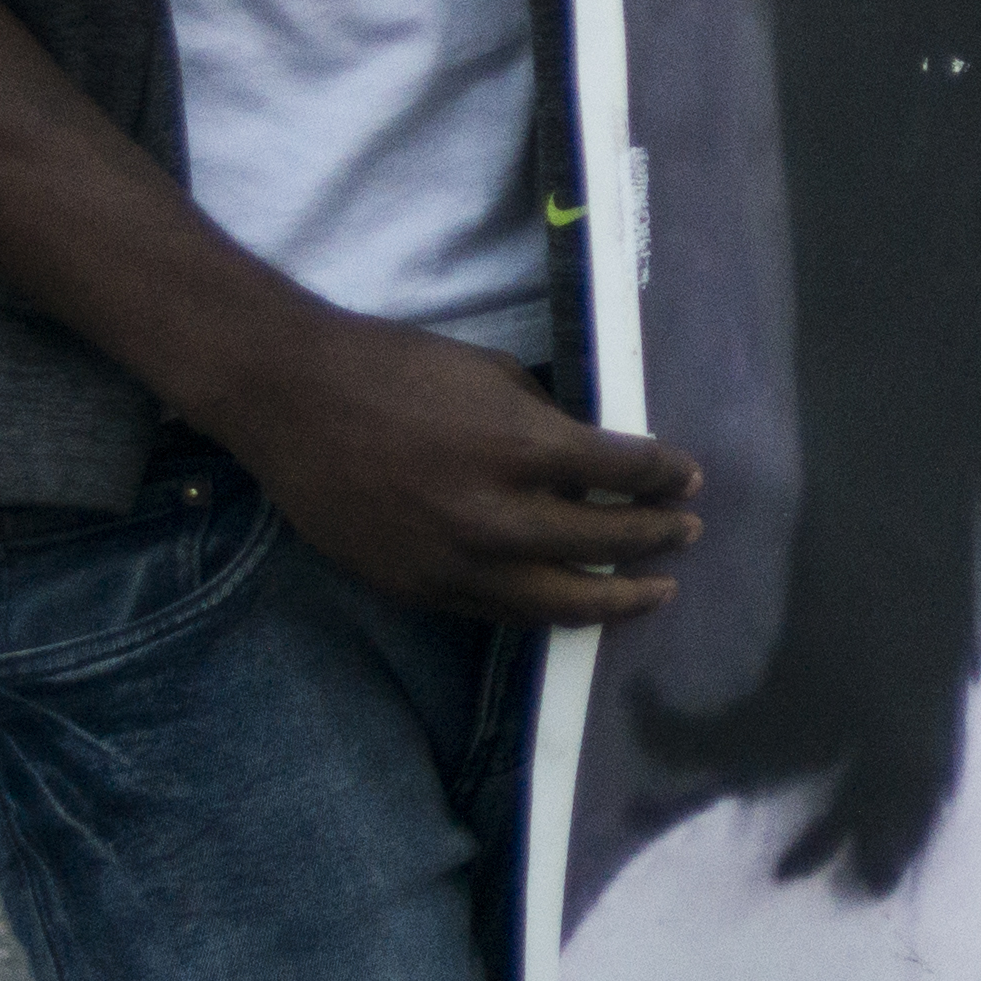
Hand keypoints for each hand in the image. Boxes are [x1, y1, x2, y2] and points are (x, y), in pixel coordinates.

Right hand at [216, 310, 707, 628]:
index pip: (625, 472)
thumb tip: (595, 460)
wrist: (292, 400)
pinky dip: (548, 607)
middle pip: (608, 542)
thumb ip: (548, 423)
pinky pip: (503, 612)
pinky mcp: (421, 590)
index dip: (667, 475)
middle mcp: (497, 517)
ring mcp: (457, 564)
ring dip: (620, 598)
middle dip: (658, 536)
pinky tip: (575, 599)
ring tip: (655, 593)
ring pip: (561, 601)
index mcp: (522, 448)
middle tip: (686, 532)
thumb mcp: (491, 374)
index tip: (687, 478)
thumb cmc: (394, 368)